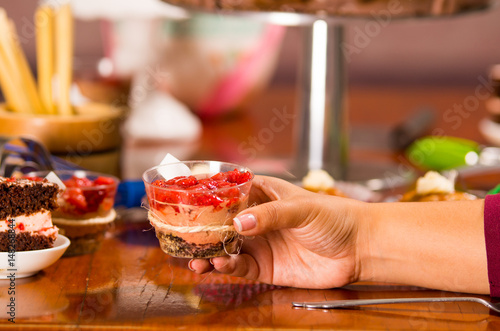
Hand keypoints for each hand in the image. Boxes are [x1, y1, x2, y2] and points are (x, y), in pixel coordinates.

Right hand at [189, 175, 364, 288]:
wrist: (358, 248)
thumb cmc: (335, 217)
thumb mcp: (302, 208)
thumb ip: (271, 215)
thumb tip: (240, 224)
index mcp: (264, 195)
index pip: (230, 191)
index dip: (208, 195)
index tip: (186, 199)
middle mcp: (258, 219)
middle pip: (221, 223)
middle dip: (202, 229)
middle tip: (184, 235)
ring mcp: (260, 243)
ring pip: (226, 247)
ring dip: (209, 253)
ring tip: (195, 258)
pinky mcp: (266, 267)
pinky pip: (240, 267)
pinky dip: (227, 267)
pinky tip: (220, 265)